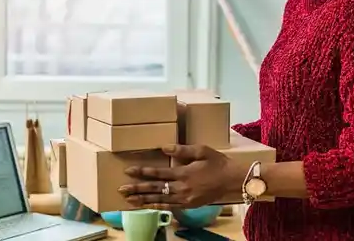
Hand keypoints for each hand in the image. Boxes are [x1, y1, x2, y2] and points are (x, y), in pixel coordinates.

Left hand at [118, 145, 241, 208]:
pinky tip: (147, 205)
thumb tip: (164, 148)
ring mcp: (185, 199)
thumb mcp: (202, 150)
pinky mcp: (189, 205)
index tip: (128, 171)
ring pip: (159, 200)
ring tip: (128, 200)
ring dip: (142, 200)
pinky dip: (157, 206)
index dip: (142, 172)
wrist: (232, 180)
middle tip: (121, 190)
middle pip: (155, 188)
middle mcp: (182, 188)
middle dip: (136, 189)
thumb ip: (182, 150)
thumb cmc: (218, 163)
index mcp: (184, 173)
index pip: (158, 173)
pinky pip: (169, 206)